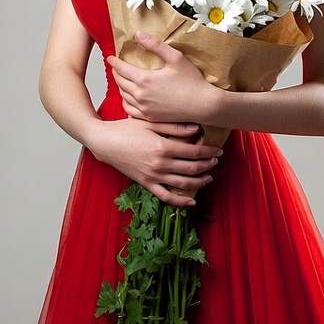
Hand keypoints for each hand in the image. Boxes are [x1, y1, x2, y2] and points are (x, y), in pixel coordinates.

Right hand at [88, 116, 222, 207]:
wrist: (105, 143)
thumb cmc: (126, 129)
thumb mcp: (150, 122)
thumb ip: (173, 126)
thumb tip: (196, 128)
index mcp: (162, 147)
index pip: (194, 152)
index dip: (209, 152)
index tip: (218, 150)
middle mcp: (160, 164)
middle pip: (192, 168)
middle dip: (207, 165)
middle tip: (216, 161)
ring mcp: (153, 176)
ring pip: (183, 184)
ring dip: (199, 182)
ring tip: (208, 177)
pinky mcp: (146, 184)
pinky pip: (166, 196)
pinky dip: (180, 201)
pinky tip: (191, 201)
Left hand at [107, 31, 215, 123]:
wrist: (203, 105)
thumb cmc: (192, 82)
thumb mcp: (175, 57)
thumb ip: (155, 45)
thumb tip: (138, 34)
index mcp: (144, 79)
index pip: (121, 68)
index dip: (114, 62)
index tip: (111, 57)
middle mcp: (140, 95)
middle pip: (120, 82)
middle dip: (116, 73)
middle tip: (116, 67)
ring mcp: (144, 108)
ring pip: (123, 96)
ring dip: (120, 87)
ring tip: (122, 80)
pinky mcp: (149, 117)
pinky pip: (129, 110)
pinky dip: (126, 102)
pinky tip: (129, 98)